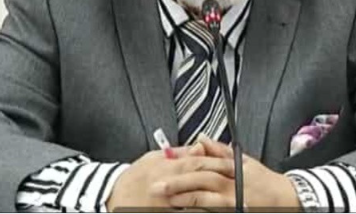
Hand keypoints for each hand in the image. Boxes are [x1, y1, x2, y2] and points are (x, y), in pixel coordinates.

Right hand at [106, 143, 235, 211]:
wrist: (112, 198)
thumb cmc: (136, 177)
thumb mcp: (154, 159)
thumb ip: (179, 154)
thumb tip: (200, 147)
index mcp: (167, 168)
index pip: (199, 163)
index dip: (219, 163)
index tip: (236, 165)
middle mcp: (169, 185)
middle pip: (202, 182)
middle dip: (223, 183)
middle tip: (242, 186)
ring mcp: (167, 204)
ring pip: (197, 203)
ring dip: (216, 203)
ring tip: (235, 204)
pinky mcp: (165, 213)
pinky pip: (187, 213)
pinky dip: (201, 211)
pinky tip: (214, 211)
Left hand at [153, 134, 300, 210]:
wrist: (286, 201)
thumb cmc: (264, 182)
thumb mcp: (245, 162)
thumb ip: (220, 150)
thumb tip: (201, 138)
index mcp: (232, 168)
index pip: (204, 162)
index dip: (183, 162)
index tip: (165, 162)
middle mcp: (231, 184)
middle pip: (201, 180)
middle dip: (177, 182)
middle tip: (156, 185)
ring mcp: (232, 201)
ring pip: (204, 199)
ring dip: (184, 199)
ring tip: (166, 199)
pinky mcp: (234, 211)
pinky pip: (211, 212)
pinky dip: (197, 211)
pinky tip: (184, 211)